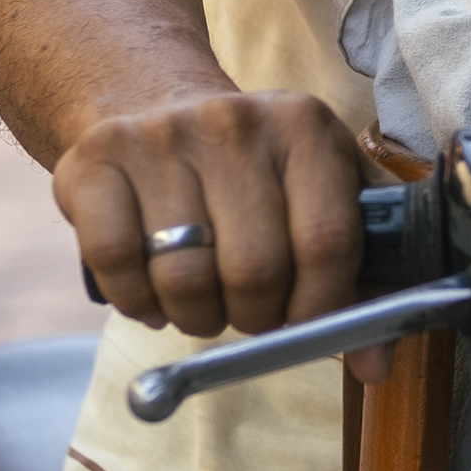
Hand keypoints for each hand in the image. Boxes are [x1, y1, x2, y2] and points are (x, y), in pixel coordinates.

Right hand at [52, 85, 369, 340]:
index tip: (306, 324)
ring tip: (204, 298)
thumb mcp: (325, 194)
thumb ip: (365, 275)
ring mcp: (160, 137)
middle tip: (250, 311)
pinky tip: (152, 288)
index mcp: (306, 127)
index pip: (328, 242)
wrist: (157, 105)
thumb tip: (375, 365)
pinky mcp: (95, 161)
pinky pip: (117, 265)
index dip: (320, 306)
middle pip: (254, 269)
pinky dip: (137, 300)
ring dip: (197, 316)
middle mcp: (234, 122)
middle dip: (256, 317)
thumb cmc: (256, 172)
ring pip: (184, 278)